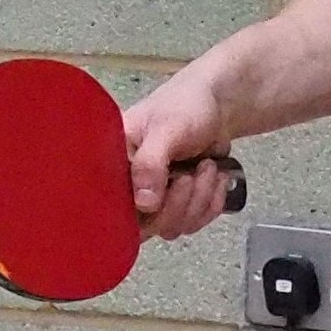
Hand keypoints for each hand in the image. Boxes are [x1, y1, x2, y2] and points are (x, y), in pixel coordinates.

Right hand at [123, 62, 234, 241]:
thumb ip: (150, 163)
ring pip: (174, 227)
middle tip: (192, 174)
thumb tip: (144, 204)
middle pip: (147, 227)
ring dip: (199, 199)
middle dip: (179, 203)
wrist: (218, 103)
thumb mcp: (166, 128)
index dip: (138, 213)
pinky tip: (217, 176)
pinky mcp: (180, 204)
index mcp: (114, 166)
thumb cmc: (185, 106)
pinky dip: (212, 203)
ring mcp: (156, 199)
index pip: (111, 209)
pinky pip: (195, 223)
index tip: (163, 194)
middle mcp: (130, 188)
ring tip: (208, 167)